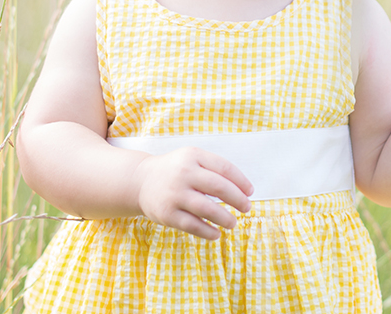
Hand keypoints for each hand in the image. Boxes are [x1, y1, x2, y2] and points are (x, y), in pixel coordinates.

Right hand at [132, 147, 253, 239]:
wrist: (141, 181)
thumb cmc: (175, 171)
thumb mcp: (192, 159)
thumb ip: (214, 169)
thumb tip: (243, 190)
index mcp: (193, 156)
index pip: (225, 168)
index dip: (241, 181)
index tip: (250, 192)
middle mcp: (184, 173)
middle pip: (219, 187)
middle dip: (238, 200)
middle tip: (246, 208)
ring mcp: (174, 194)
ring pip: (208, 209)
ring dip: (225, 218)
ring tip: (233, 223)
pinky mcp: (167, 214)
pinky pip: (193, 226)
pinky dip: (208, 232)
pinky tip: (216, 233)